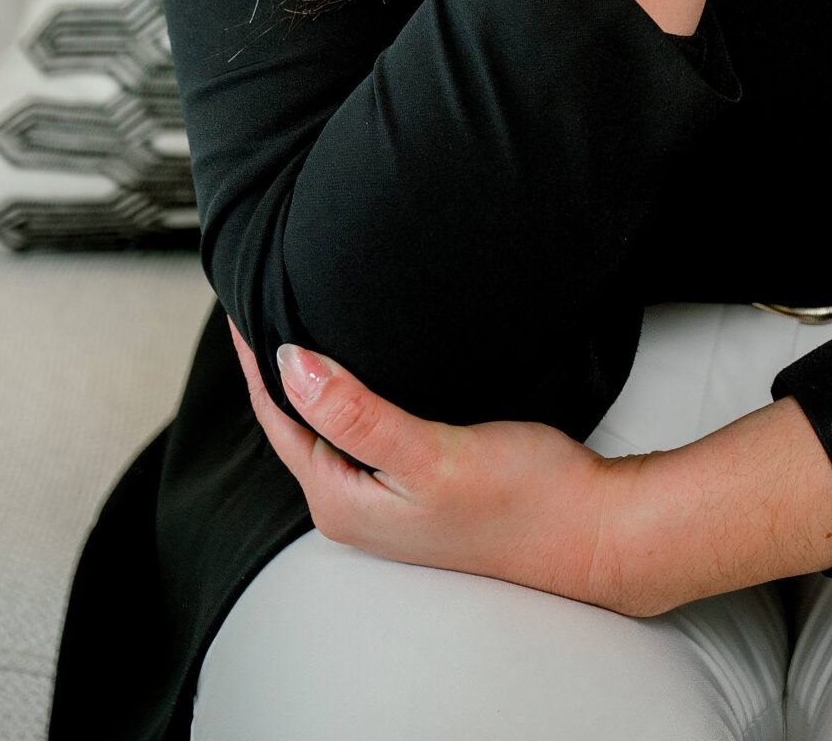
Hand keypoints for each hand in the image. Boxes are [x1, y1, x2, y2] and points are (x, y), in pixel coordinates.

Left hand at [227, 320, 631, 609]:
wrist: (588, 529)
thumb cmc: (521, 498)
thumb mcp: (430, 453)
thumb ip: (357, 412)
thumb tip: (290, 363)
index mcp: (343, 502)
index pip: (280, 419)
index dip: (258, 360)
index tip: (242, 304)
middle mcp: (355, 506)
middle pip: (297, 424)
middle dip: (277, 367)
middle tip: (263, 302)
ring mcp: (387, 500)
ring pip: (330, 425)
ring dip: (314, 379)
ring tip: (302, 324)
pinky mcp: (418, 485)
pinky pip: (363, 429)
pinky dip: (350, 392)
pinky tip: (363, 369)